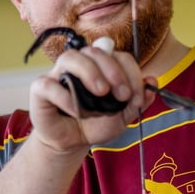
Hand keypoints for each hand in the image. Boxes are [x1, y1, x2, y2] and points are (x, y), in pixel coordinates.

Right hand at [28, 39, 156, 152]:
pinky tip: (76, 111)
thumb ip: (139, 100)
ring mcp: (59, 73)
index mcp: (102, 66)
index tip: (134, 96)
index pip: (118, 56)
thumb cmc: (97, 123)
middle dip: (113, 71)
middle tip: (121, 95)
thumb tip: (152, 82)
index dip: (130, 72)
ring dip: (89, 73)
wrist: (73, 141)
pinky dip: (65, 96)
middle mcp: (80, 64)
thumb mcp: (123, 116)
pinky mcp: (41, 88)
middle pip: (95, 51)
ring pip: (70, 57)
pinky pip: (48, 83)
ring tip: (101, 93)